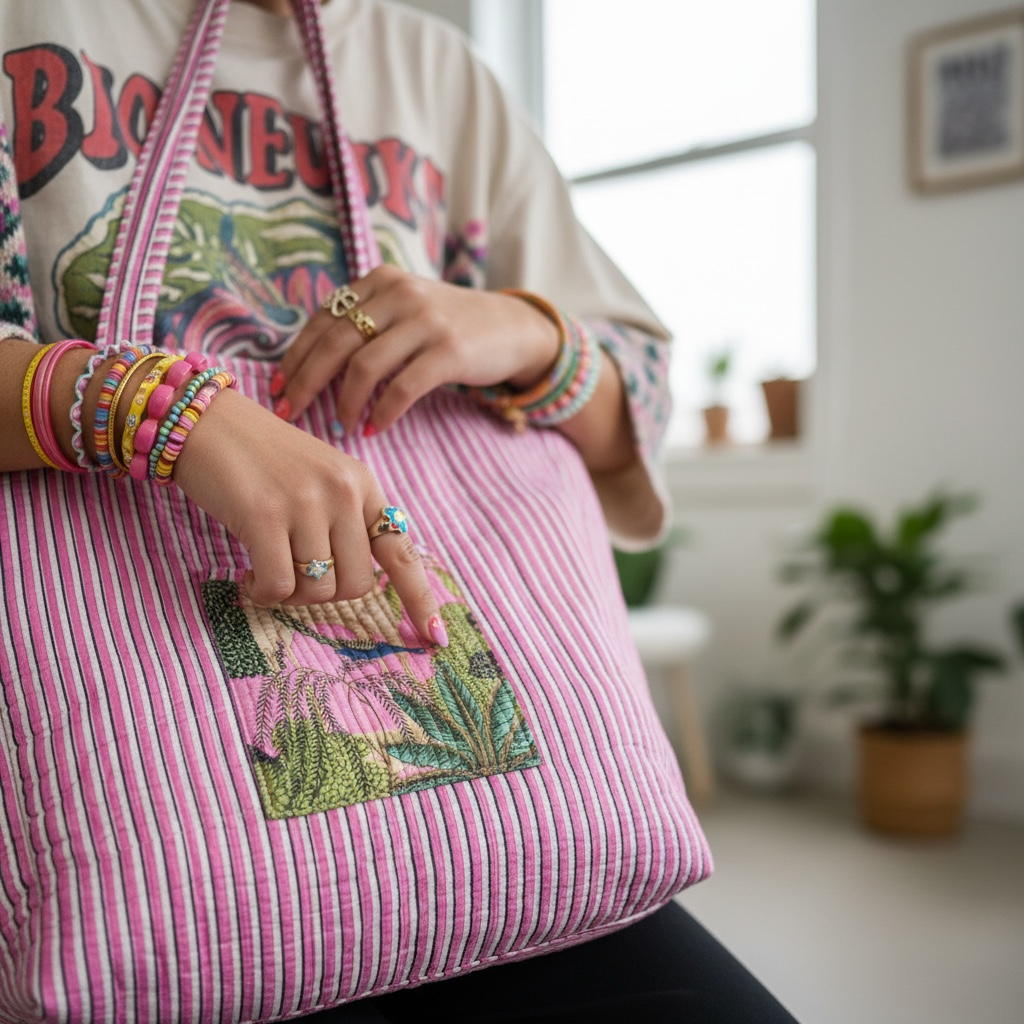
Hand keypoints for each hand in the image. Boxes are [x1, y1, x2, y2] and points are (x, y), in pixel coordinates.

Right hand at [173, 388, 443, 642]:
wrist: (205, 423)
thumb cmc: (260, 460)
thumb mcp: (320, 478)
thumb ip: (344, 520)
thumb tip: (356, 581)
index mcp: (362, 483)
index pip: (401, 550)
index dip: (420, 598)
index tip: (435, 638)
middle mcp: (343, 491)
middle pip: (356, 584)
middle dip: (324, 594)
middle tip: (291, 576)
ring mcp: (306, 502)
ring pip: (318, 590)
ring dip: (290, 595)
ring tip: (266, 570)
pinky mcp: (265, 516)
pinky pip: (279, 586)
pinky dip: (262, 592)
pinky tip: (246, 575)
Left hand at [272, 265, 560, 435]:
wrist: (510, 327)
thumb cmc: (447, 326)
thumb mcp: (403, 308)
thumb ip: (364, 322)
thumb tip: (307, 365)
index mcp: (379, 281)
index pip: (322, 320)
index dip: (295, 357)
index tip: (277, 389)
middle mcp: (399, 294)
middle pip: (334, 343)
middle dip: (305, 382)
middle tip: (289, 413)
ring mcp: (425, 321)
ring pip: (364, 367)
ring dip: (344, 403)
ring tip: (338, 426)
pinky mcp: (449, 351)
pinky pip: (402, 388)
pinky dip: (383, 413)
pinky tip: (374, 428)